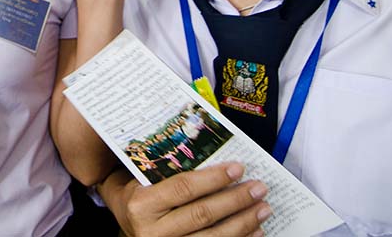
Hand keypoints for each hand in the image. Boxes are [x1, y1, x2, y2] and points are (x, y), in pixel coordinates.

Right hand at [103, 165, 269, 236]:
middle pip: (202, 214)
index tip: (238, 168)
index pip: (183, 188)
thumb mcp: (144, 180)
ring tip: (263, 208)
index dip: (214, 178)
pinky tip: (255, 230)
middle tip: (258, 188)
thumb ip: (171, 172)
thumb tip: (218, 162)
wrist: (128, 223)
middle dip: (235, 200)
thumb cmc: (140, 196)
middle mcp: (152, 231)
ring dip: (244, 222)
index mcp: (141, 204)